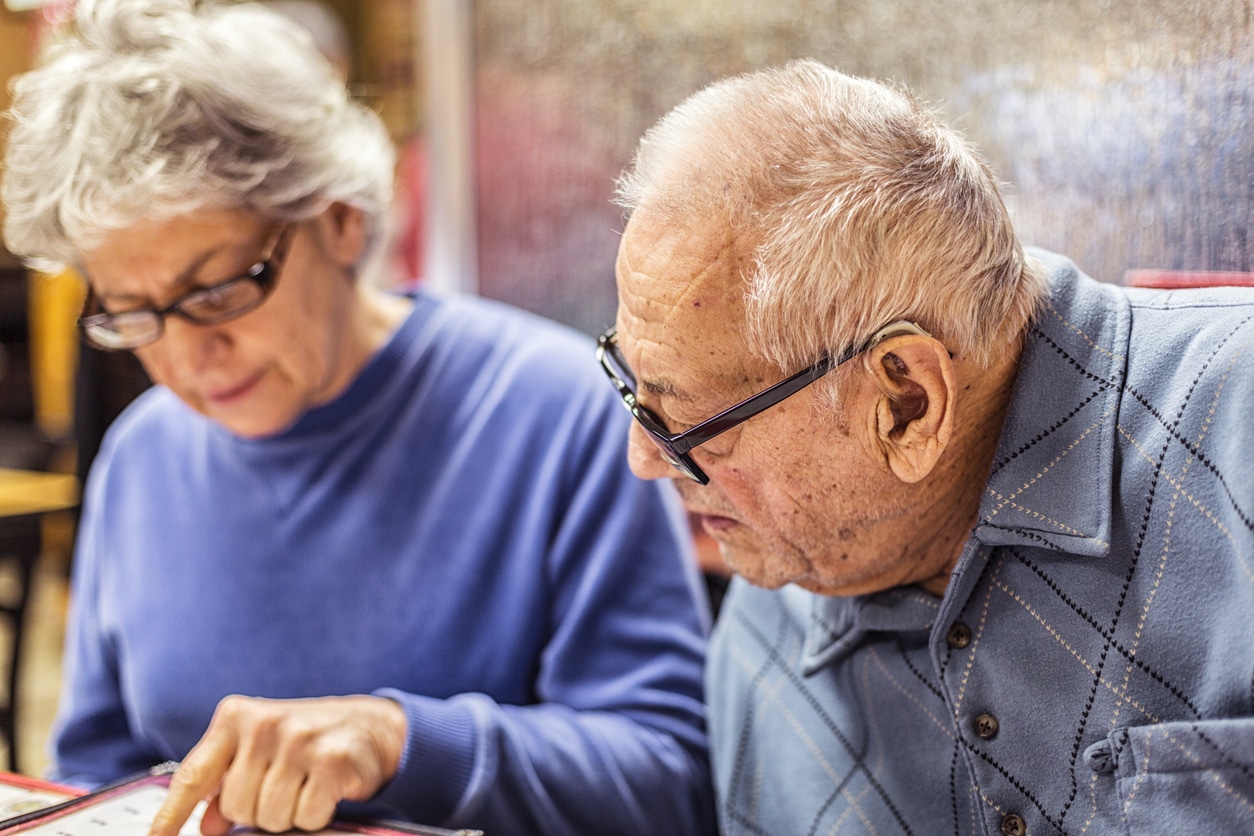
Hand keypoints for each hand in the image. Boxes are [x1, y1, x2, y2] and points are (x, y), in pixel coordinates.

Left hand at [148, 694, 407, 835]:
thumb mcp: (260, 750)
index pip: (195, 775)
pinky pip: (306, 816)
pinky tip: (326, 789)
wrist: (371, 725)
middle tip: (282, 788)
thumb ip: (226, 780)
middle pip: (237, 806)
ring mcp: (300, 740)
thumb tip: (206, 823)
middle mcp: (265, 724)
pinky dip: (316, 813)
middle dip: (258, 810)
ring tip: (304, 786)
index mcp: (237, 717)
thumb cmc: (308, 738)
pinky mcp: (332, 759)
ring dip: (289, 813)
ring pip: (271, 816)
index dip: (172, 814)